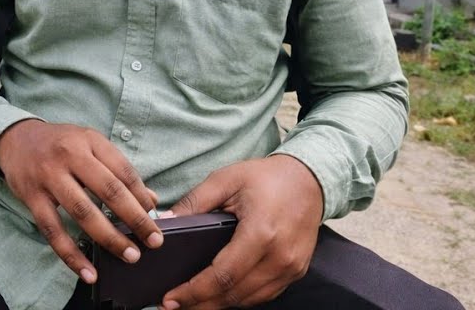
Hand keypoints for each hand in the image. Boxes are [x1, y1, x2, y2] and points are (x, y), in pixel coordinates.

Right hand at [0, 119, 162, 284]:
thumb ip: (118, 170)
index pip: (123, 171)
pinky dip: (71, 254)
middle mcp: (69, 155)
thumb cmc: (61, 144)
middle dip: (135, 219)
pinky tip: (88, 272)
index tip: (156, 217)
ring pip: (82, 212)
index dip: (142, 196)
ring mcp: (48, 176)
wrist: (15, 139)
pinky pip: (53, 230)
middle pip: (108, 190)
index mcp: (89, 140)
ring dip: (109, 237)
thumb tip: (151, 200)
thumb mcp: (91, 145)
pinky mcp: (32, 196)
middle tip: (154, 241)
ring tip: (130, 255)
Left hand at [160, 155, 323, 308]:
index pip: (223, 275)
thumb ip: (194, 202)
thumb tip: (165, 222)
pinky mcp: (296, 271)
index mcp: (261, 233)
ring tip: (192, 304)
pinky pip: (265, 294)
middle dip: (201, 304)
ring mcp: (291, 267)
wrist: (309, 180)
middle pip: (235, 293)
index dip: (195, 291)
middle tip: (173, 306)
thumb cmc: (266, 177)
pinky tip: (220, 296)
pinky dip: (241, 298)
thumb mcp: (225, 179)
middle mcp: (280, 256)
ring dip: (219, 304)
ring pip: (250, 299)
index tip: (171, 299)